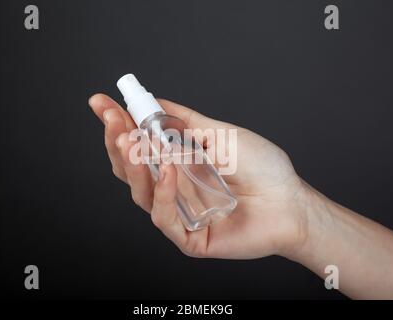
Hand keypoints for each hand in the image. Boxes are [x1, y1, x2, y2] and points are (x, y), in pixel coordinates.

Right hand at [89, 93, 309, 258]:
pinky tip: (168, 172)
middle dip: (117, 140)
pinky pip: (165, 218)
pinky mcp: (189, 237)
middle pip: (131, 169)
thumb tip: (155, 102)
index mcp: (178, 162)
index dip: (119, 123)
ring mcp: (180, 212)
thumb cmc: (262, 168)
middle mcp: (174, 187)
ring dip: (133, 166)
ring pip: (141, 193)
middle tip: (111, 118)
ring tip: (130, 140)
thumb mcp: (221, 134)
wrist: (291, 203)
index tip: (101, 102)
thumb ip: (186, 121)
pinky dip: (165, 193)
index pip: (139, 144)